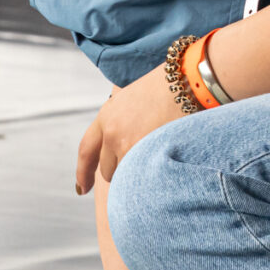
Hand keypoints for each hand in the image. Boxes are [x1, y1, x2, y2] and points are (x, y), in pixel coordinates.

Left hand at [74, 65, 187, 193]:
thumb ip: (119, 123)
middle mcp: (112, 132)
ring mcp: (129, 145)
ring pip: (127, 176)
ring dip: (138, 174)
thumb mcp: (131, 100)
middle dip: (122, 170)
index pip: (86, 151)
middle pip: (108, 169)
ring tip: (158, 155)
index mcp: (106, 116)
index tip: (83, 188)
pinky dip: (152, 176)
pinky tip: (165, 163)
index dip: (83, 173)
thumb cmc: (166, 88)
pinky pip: (144, 178)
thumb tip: (117, 148)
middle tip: (143, 160)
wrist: (187, 81)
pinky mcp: (148, 154)